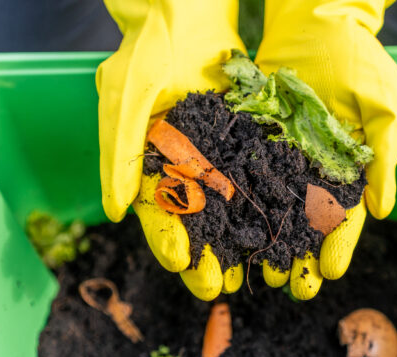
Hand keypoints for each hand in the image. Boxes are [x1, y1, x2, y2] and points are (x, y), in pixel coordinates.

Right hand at [97, 0, 245, 299]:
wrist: (186, 8)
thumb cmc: (148, 51)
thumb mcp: (127, 100)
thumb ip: (120, 155)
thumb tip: (113, 213)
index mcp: (147, 163)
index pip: (155, 212)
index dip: (167, 240)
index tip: (183, 265)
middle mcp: (180, 165)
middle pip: (195, 221)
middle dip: (206, 255)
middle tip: (218, 288)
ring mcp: (213, 154)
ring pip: (229, 207)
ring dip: (239, 241)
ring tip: (253, 273)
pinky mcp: (242, 140)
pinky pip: (256, 177)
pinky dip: (267, 204)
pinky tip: (283, 230)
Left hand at [255, 0, 396, 299]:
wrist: (314, 18)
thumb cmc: (356, 57)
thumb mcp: (380, 103)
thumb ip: (384, 156)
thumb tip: (385, 210)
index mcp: (348, 167)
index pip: (347, 214)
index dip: (340, 244)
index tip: (330, 274)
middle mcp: (313, 169)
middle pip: (304, 222)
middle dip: (298, 255)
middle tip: (288, 286)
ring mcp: (280, 157)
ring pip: (270, 207)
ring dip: (263, 241)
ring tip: (254, 272)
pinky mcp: (252, 141)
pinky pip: (241, 175)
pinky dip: (233, 203)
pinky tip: (224, 230)